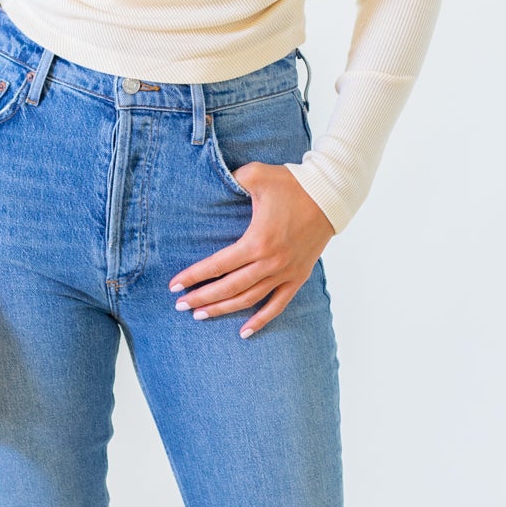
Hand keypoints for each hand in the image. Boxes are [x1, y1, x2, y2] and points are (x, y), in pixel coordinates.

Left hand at [169, 164, 333, 336]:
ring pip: (249, 299)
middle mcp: (270, 262)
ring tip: (201, 315)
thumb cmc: (293, 184)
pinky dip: (261, 320)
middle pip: (229, 288)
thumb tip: (214, 181)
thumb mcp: (257, 174)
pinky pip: (278, 305)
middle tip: (180, 306)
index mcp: (257, 241)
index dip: (194, 276)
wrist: (331, 196)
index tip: (174, 286)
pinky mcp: (298, 276)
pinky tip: (244, 332)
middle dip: (202, 298)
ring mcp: (285, 272)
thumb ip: (232, 178)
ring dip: (223, 309)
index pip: (218, 265)